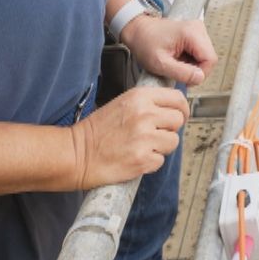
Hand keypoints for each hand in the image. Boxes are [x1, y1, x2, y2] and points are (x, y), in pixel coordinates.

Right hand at [69, 86, 187, 188]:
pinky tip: (135, 158)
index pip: (177, 98)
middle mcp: (145, 115)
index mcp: (140, 97)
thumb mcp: (122, 104)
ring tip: (142, 146)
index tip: (180, 115)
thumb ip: (148, 103)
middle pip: (178, 120)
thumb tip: (172, 108)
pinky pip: (161, 160)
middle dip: (170, 128)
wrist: (76, 154)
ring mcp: (145, 137)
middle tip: (155, 134)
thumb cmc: (97, 131)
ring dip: (161, 147)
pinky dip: (150, 162)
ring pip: (173, 141)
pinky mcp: (143, 159)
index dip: (181, 108)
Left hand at [121, 16, 217, 85]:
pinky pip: (200, 53)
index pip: (210, 59)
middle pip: (209, 58)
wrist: (138, 31)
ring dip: (193, 65)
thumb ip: (182, 73)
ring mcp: (197, 30)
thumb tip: (200, 78)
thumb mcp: (160, 63)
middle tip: (179, 73)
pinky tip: (178, 59)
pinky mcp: (194, 34)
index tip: (186, 79)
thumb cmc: (145, 42)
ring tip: (176, 64)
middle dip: (196, 70)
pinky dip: (190, 60)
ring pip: (205, 57)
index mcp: (191, 33)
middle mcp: (198, 28)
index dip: (201, 73)